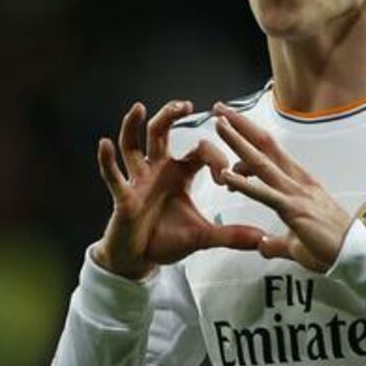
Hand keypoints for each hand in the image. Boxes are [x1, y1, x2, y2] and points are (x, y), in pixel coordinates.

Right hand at [95, 100, 266, 279]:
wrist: (139, 260)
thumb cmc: (166, 239)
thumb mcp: (203, 237)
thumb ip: (230, 235)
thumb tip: (261, 239)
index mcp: (179, 173)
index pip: (199, 150)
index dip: (215, 157)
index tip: (225, 177)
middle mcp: (156, 169)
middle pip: (160, 132)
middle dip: (170, 115)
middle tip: (185, 105)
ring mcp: (137, 181)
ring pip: (132, 146)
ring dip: (133, 126)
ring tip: (138, 108)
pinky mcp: (123, 197)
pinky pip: (113, 176)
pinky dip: (107, 160)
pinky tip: (105, 143)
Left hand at [212, 103, 352, 272]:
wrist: (356, 254)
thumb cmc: (331, 246)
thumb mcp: (296, 242)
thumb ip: (277, 242)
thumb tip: (263, 245)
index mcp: (300, 181)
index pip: (271, 151)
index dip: (250, 136)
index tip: (231, 124)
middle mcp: (297, 181)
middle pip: (265, 145)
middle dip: (241, 125)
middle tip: (220, 108)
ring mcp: (295, 193)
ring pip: (261, 161)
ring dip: (238, 142)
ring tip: (219, 126)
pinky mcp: (294, 210)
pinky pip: (265, 194)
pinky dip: (244, 183)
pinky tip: (226, 175)